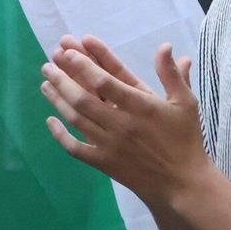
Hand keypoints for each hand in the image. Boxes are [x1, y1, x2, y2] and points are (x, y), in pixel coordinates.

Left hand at [42, 35, 209, 207]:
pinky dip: (60, 135)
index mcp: (140, 106)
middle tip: (48, 64)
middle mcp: (121, 124)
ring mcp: (110, 144)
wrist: (183, 184)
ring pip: (76, 119)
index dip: (83, 64)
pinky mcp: (104, 163)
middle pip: (83, 98)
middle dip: (63, 78)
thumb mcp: (185, 103)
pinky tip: (50, 120)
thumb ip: (171, 74)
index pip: (105, 81)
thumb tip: (164, 45)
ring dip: (58, 100)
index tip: (68, 51)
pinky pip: (76, 149)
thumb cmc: (185, 139)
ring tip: (45, 83)